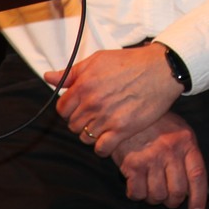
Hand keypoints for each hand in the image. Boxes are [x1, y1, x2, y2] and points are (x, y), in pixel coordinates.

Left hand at [55, 45, 182, 155]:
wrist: (160, 69)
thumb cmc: (130, 62)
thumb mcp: (97, 60)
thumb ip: (72, 72)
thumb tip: (48, 77)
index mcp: (83, 85)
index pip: (62, 109)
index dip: (69, 109)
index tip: (80, 107)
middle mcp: (92, 103)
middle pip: (73, 124)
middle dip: (81, 121)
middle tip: (94, 115)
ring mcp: (106, 118)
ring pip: (85, 137)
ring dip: (91, 134)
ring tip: (103, 125)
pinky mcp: (122, 130)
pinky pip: (101, 149)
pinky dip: (102, 148)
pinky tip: (109, 139)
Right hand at [113, 112, 208, 208]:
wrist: (126, 111)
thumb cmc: (156, 124)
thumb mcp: (179, 132)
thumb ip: (188, 156)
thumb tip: (197, 188)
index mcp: (186, 142)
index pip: (197, 176)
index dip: (199, 198)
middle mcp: (170, 151)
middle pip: (177, 191)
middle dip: (173, 201)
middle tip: (168, 198)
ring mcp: (151, 158)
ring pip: (157, 196)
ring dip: (154, 198)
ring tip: (151, 188)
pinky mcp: (132, 164)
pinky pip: (137, 193)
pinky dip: (137, 194)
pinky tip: (137, 185)